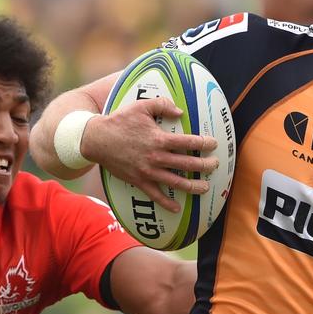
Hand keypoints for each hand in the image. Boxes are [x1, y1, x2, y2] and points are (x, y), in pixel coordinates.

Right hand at [80, 97, 218, 211]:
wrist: (96, 140)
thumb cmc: (119, 121)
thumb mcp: (141, 107)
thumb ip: (162, 104)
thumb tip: (179, 111)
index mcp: (159, 139)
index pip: (189, 143)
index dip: (204, 143)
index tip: (213, 144)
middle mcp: (157, 157)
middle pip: (188, 164)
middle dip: (205, 166)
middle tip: (215, 165)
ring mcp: (148, 172)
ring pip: (176, 182)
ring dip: (193, 186)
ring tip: (205, 188)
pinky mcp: (139, 181)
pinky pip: (155, 195)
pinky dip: (167, 203)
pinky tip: (177, 208)